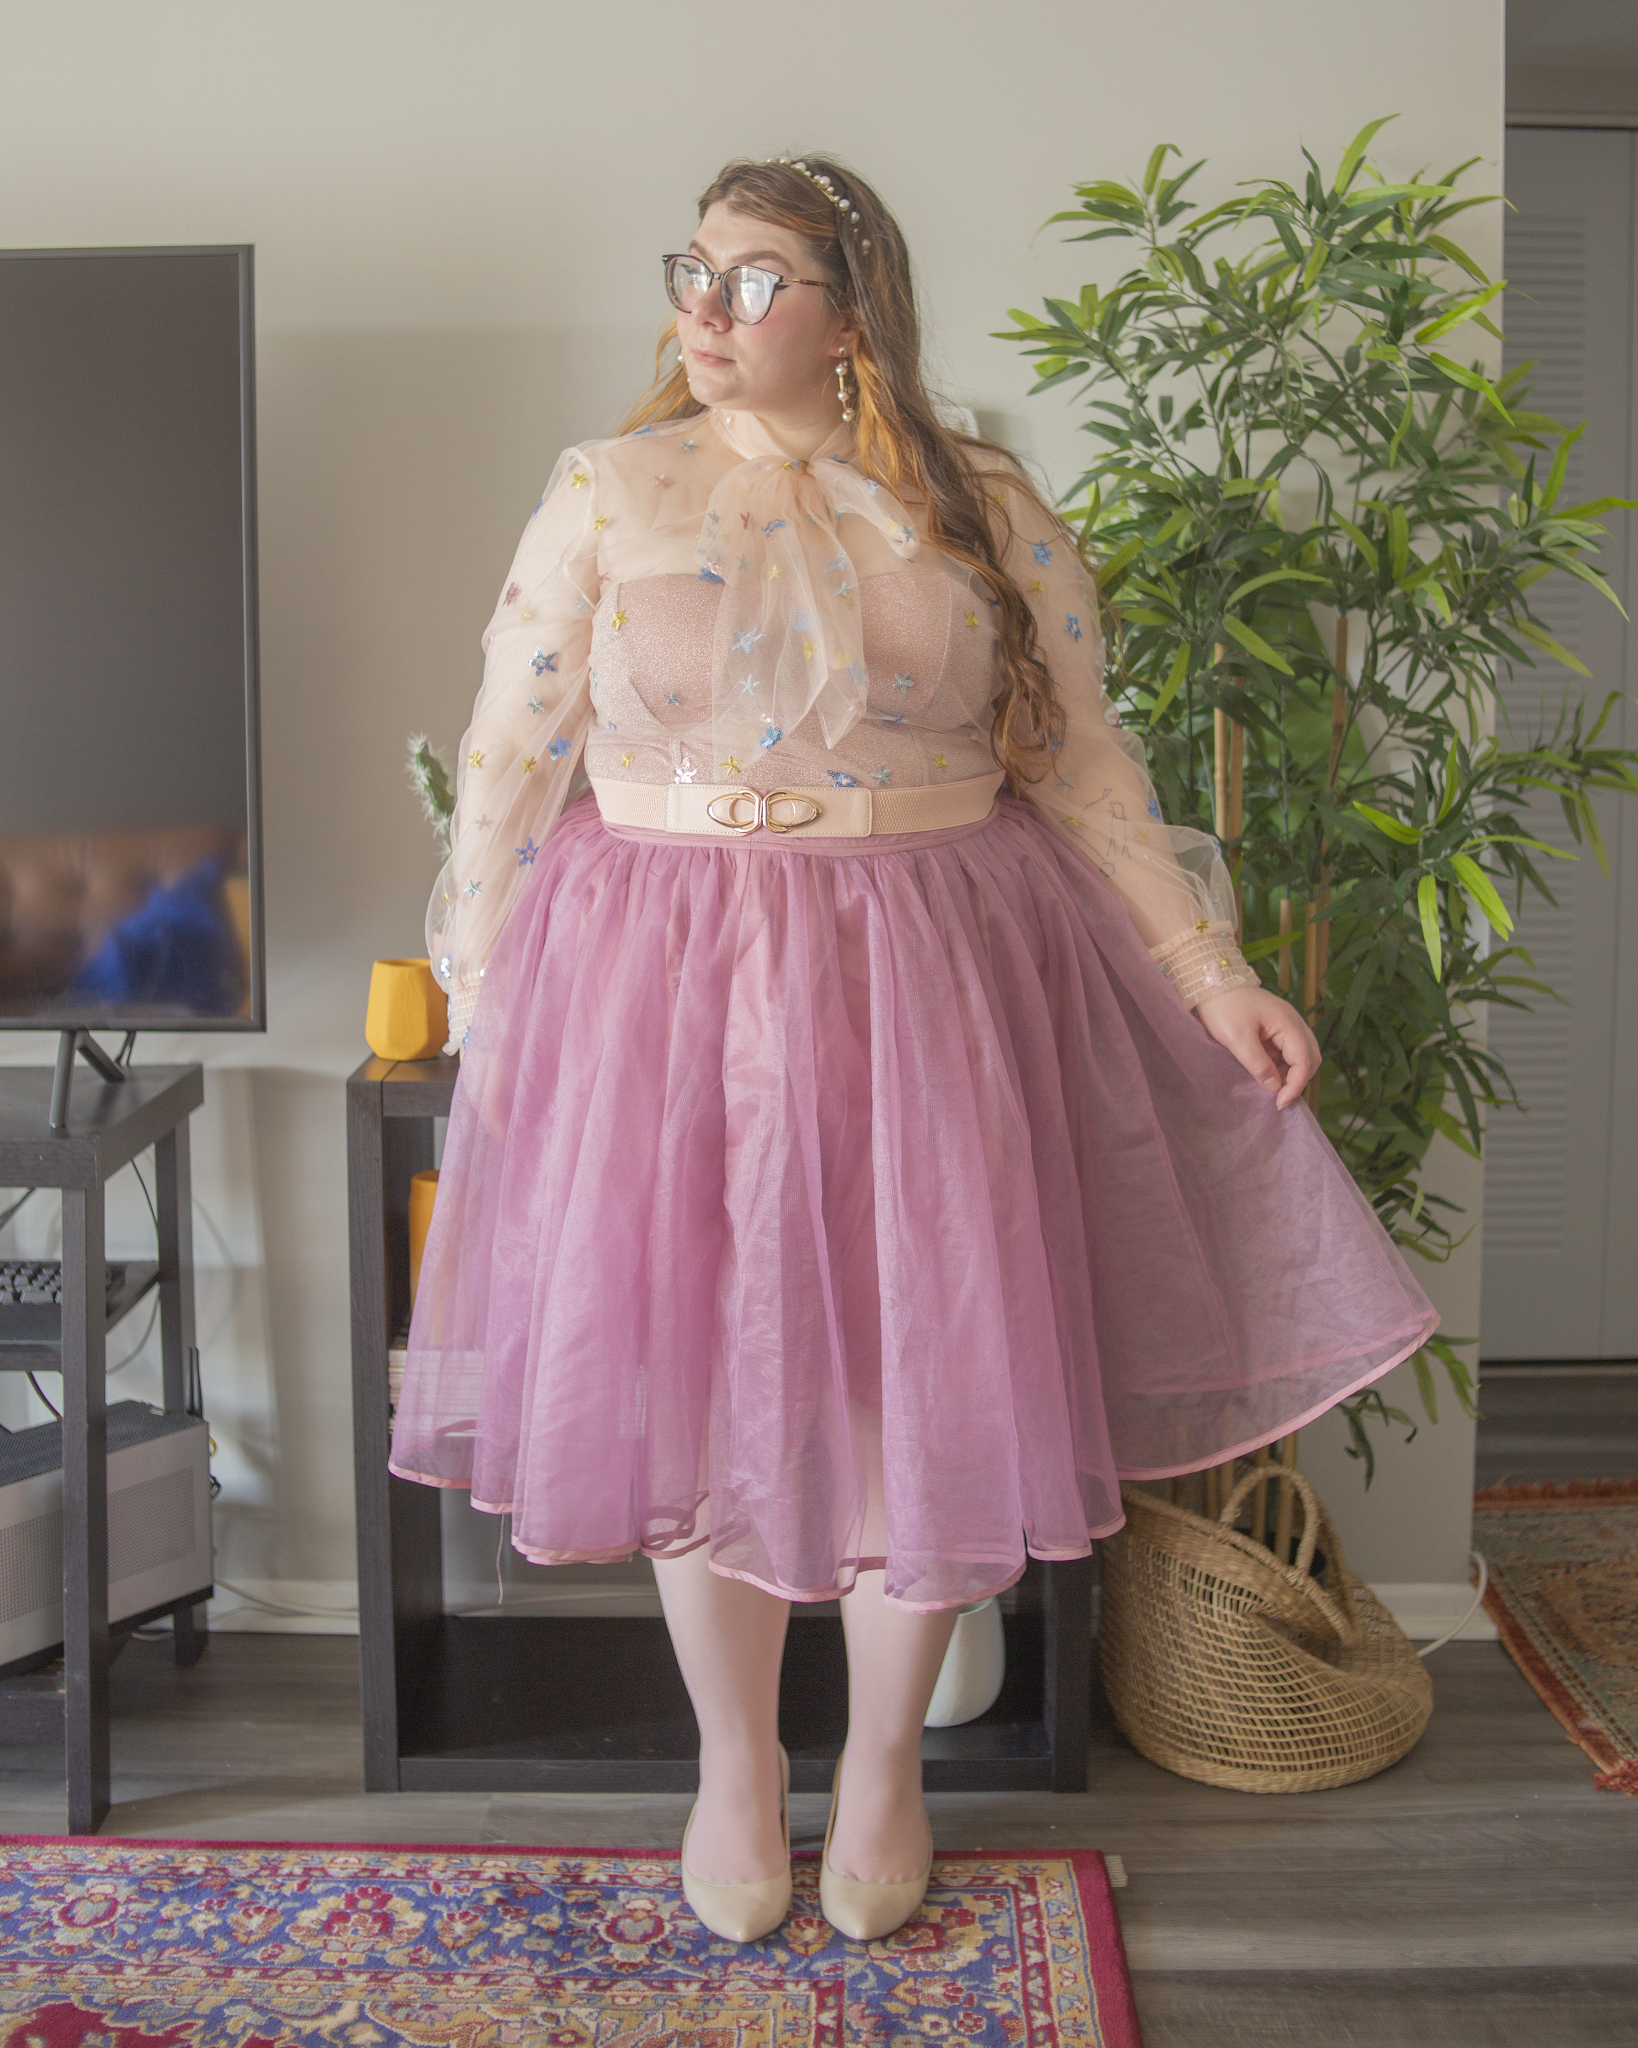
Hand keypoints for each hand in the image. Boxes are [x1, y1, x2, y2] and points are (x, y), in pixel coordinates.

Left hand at [1194, 983, 1319, 1108]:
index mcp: (1288, 1023)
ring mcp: (1286, 1024)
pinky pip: (1288, 1050)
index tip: (1279, 1102)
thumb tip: (1275, 1087)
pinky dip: (1282, 1065)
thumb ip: (1258, 1064)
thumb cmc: (1223, 1007)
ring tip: (1273, 1089)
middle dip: (1298, 1080)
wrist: (1211, 984)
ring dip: (1291, 1074)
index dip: (1296, 1085)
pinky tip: (1268, 1075)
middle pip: (1310, 1058)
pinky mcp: (1276, 1027)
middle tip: (1279, 1099)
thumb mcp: (1237, 1039)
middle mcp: (1293, 1022)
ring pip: (1301, 1055)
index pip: (1304, 1060)